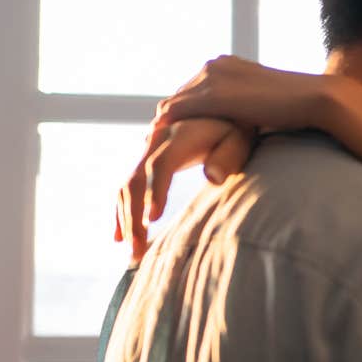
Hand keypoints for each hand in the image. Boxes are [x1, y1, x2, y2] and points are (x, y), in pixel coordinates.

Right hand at [114, 118, 252, 262]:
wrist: (220, 109)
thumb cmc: (237, 129)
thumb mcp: (240, 139)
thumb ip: (228, 157)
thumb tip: (212, 178)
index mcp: (180, 135)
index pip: (161, 165)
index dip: (155, 191)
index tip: (153, 219)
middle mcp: (156, 141)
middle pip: (136, 180)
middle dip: (134, 217)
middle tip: (138, 251)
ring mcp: (147, 152)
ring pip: (127, 187)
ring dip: (127, 220)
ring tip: (134, 253)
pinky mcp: (145, 161)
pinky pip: (128, 188)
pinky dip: (122, 211)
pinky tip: (120, 237)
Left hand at [154, 55, 349, 131]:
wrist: (317, 98)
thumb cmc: (299, 110)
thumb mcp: (264, 106)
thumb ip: (246, 109)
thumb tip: (246, 122)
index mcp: (227, 65)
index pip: (192, 90)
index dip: (181, 114)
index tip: (170, 136)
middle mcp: (215, 66)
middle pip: (178, 97)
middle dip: (167, 121)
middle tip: (152, 146)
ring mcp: (214, 78)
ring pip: (173, 106)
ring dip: (161, 128)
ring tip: (151, 152)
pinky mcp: (215, 95)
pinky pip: (178, 113)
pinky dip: (165, 130)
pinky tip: (158, 148)